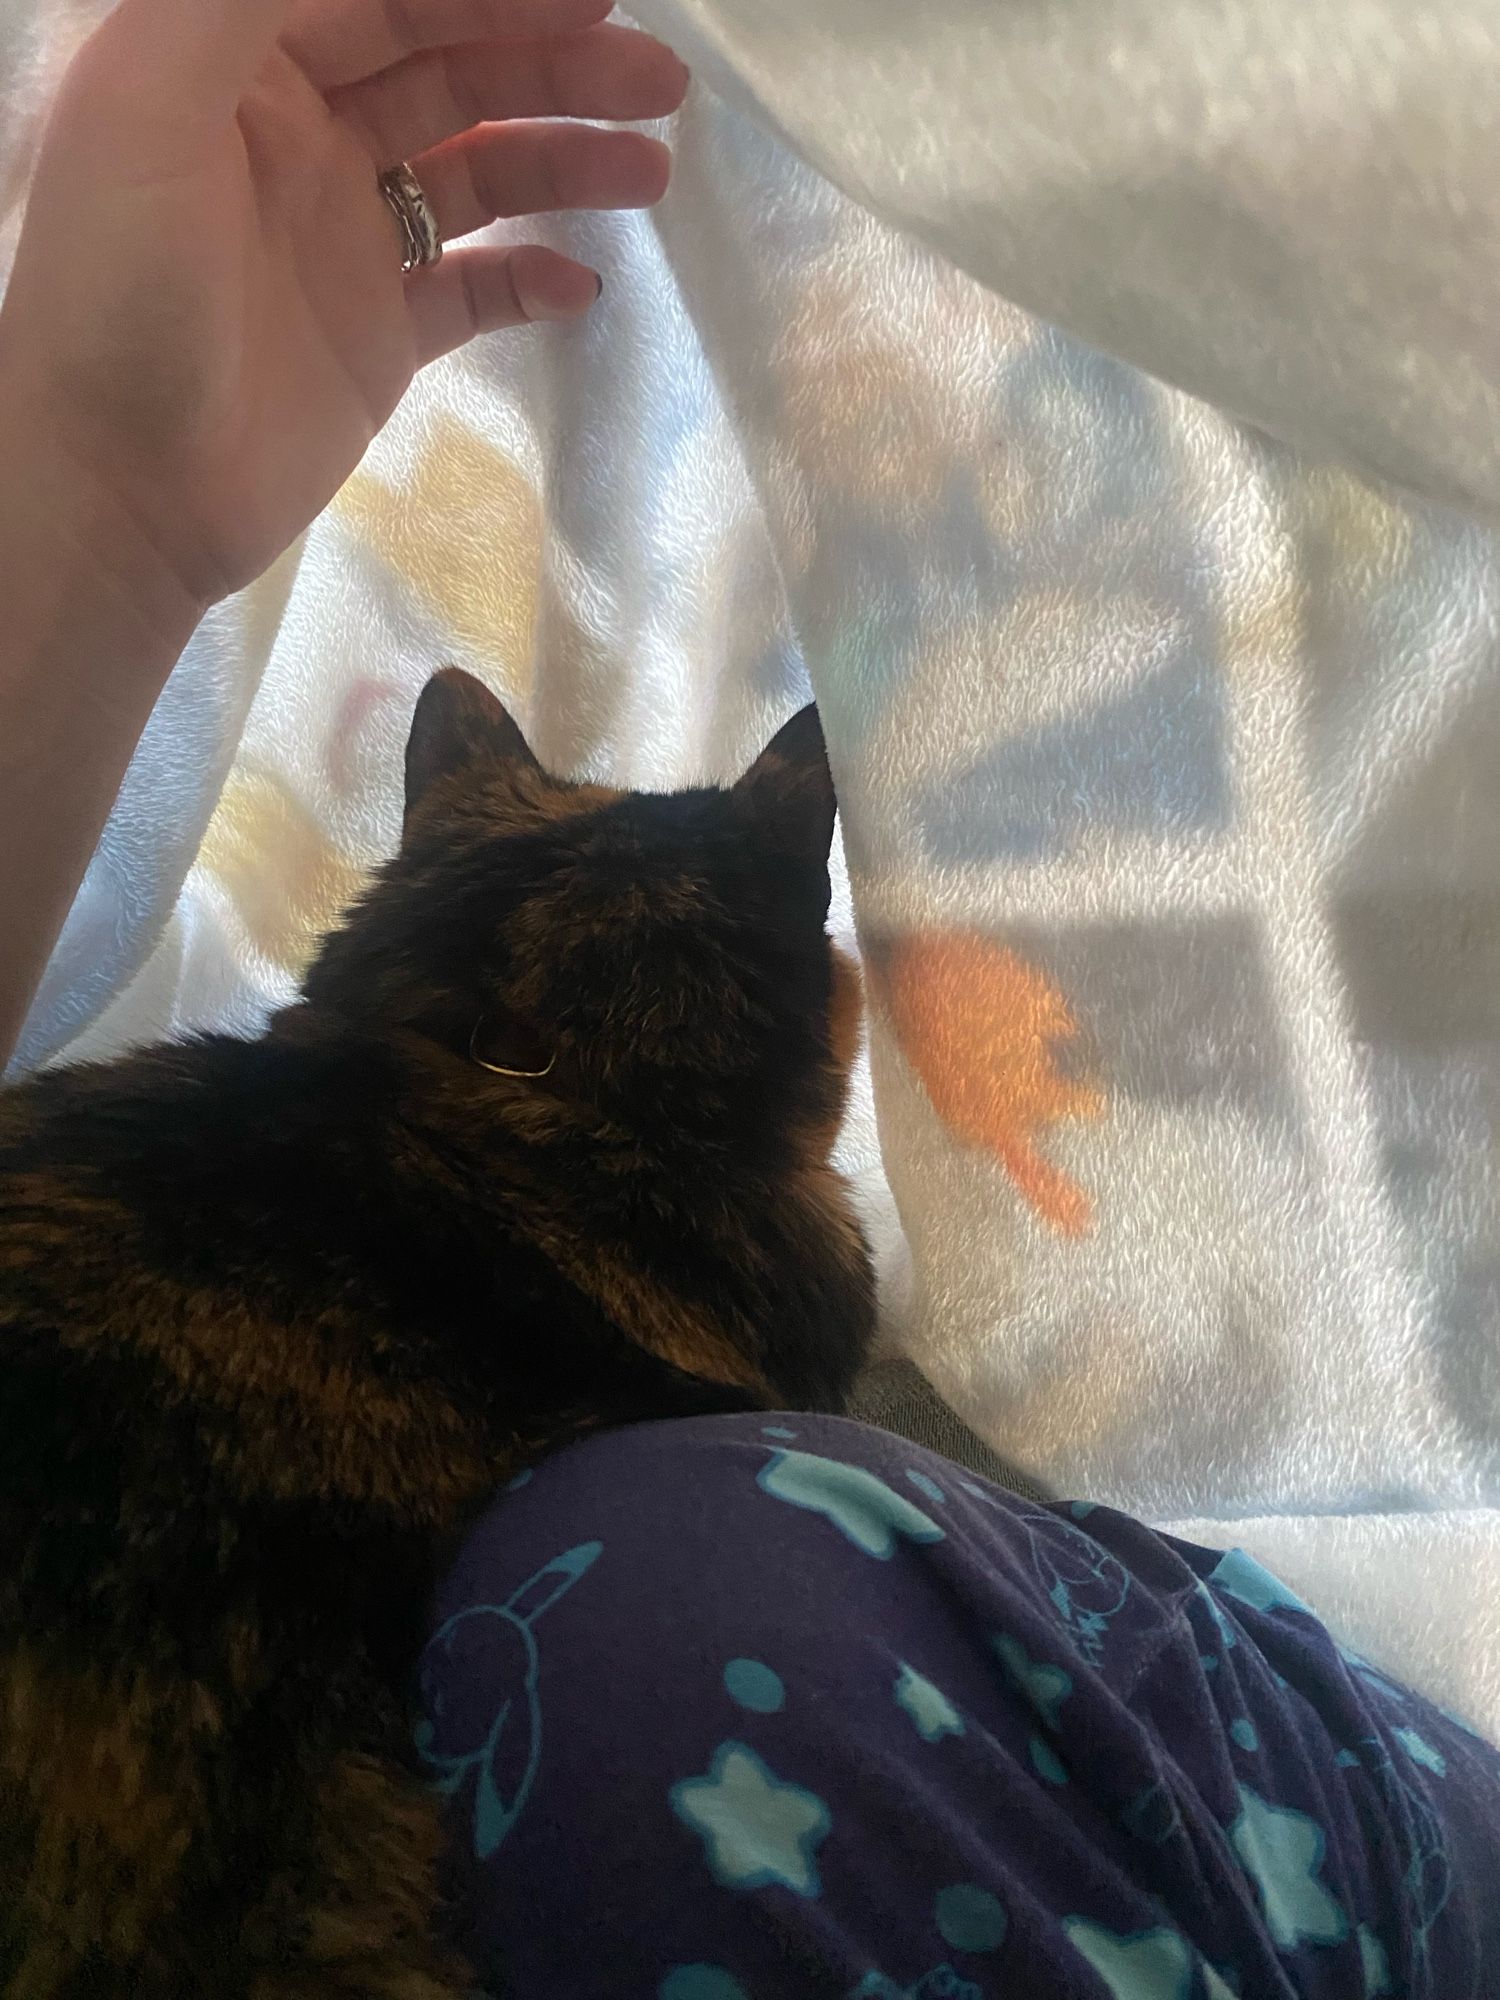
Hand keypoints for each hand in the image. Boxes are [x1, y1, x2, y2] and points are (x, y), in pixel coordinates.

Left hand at [0, 0, 686, 613]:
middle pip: (450, 69)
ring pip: (478, 170)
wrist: (118, 488)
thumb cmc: (117, 290)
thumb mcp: (151, 101)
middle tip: (660, 82)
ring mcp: (345, 235)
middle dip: (556, 62)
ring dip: (565, 161)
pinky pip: (475, 287)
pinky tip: (578, 286)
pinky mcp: (378, 333)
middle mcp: (301, 133)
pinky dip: (531, 279)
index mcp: (240, 61)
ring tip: (649, 172)